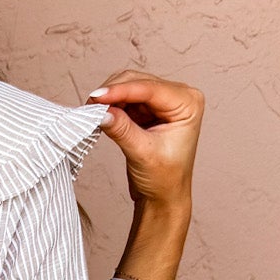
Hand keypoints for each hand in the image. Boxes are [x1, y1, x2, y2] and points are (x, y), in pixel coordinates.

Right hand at [87, 70, 202, 214]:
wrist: (163, 197)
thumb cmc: (164, 179)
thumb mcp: (143, 153)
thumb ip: (123, 130)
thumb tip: (101, 112)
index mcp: (188, 104)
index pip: (151, 89)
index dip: (122, 90)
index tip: (97, 97)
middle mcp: (178, 97)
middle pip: (139, 81)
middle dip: (114, 92)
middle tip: (90, 106)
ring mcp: (162, 101)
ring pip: (129, 86)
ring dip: (110, 98)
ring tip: (93, 112)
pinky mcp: (147, 109)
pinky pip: (124, 98)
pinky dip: (111, 104)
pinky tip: (100, 115)